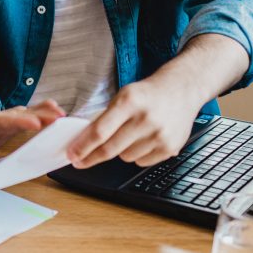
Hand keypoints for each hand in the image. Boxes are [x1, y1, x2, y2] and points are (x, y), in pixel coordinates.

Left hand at [67, 78, 201, 168]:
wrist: (181, 91)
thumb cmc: (147, 94)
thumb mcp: (122, 96)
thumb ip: (105, 117)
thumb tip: (83, 140)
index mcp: (129, 102)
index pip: (100, 131)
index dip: (83, 146)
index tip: (72, 155)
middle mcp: (146, 119)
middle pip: (110, 148)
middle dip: (92, 156)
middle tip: (81, 160)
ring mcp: (160, 135)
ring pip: (125, 157)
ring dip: (120, 151)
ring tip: (129, 134)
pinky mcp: (170, 148)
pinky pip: (141, 162)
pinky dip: (137, 154)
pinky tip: (143, 140)